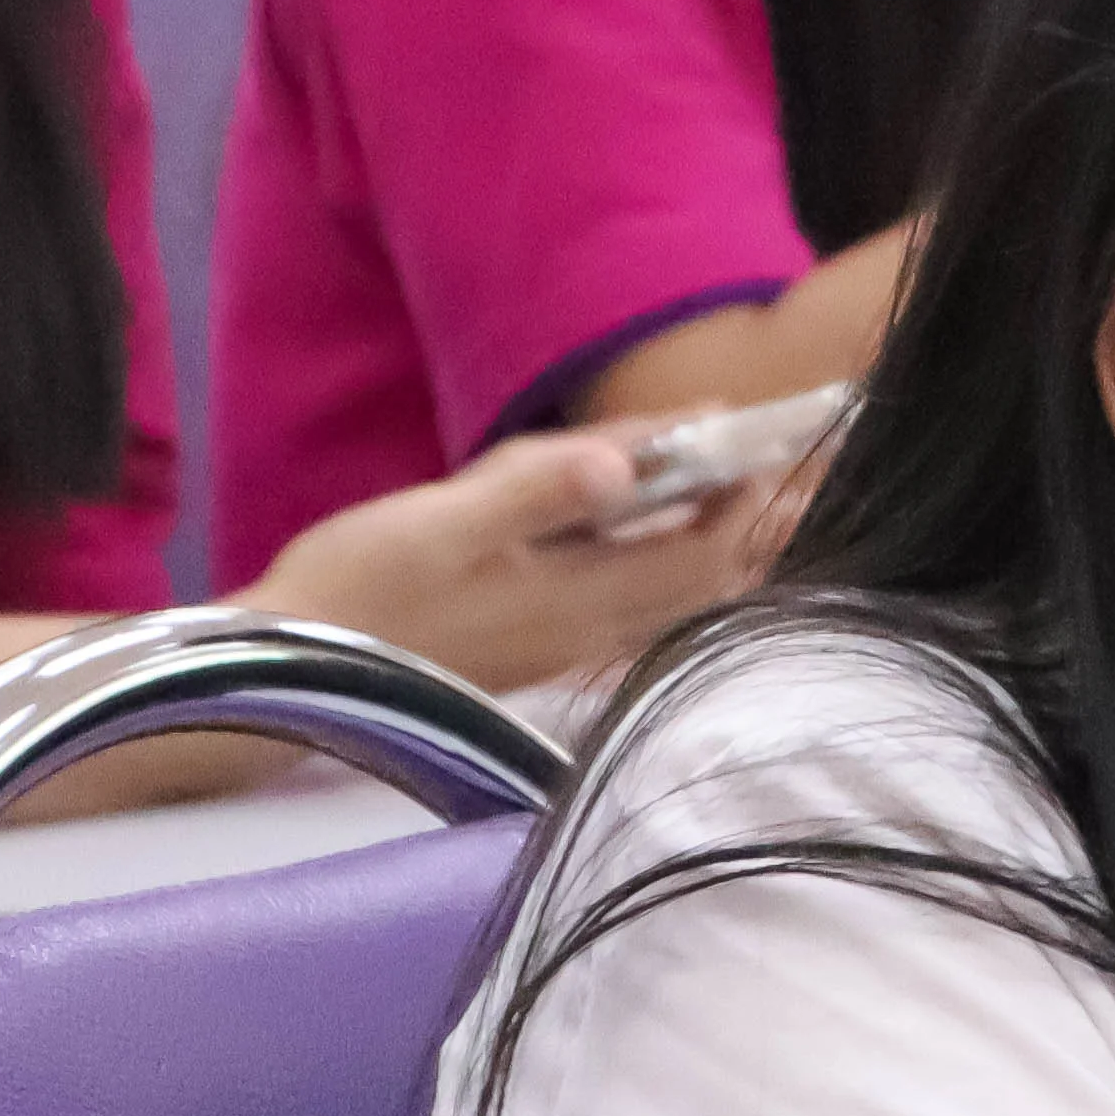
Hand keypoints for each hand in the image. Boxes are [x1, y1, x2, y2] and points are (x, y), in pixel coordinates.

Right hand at [251, 427, 774, 701]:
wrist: (286, 670)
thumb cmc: (356, 587)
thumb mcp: (439, 523)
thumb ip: (535, 491)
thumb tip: (628, 462)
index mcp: (578, 597)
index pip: (704, 549)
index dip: (757, 497)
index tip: (802, 445)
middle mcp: (590, 632)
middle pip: (710, 579)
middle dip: (768, 525)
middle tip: (827, 472)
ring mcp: (566, 645)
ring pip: (679, 599)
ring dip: (731, 551)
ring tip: (778, 504)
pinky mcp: (538, 646)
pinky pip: (639, 608)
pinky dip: (678, 570)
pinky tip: (676, 547)